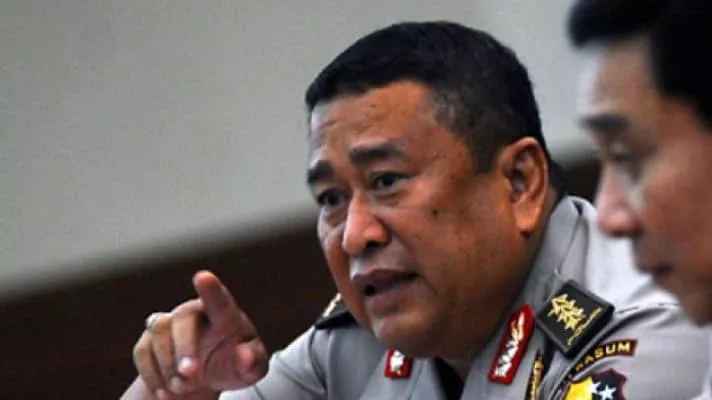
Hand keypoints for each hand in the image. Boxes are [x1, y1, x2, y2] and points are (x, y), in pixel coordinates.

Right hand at [132, 271, 268, 398]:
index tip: (202, 277)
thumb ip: (253, 362)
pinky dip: (154, 374)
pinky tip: (167, 391)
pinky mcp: (149, 339)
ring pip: (160, 332)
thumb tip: (244, 356)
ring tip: (182, 388)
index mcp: (224, 313)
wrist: (202, 379)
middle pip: (183, 319)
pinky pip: (143, 352)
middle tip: (190, 375)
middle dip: (184, 347)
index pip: (218, 298)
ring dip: (168, 365)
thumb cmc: (233, 366)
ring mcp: (169, 323)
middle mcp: (194, 311)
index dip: (210, 288)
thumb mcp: (249, 370)